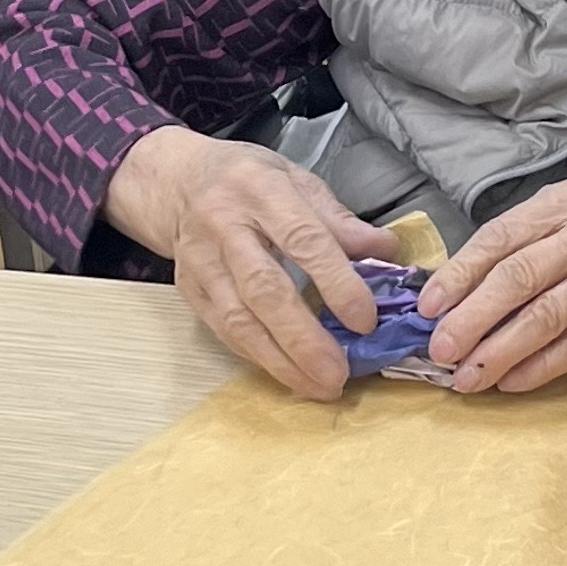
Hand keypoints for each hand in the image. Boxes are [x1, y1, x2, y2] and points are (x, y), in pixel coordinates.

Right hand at [104, 126, 396, 400]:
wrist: (178, 181)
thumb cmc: (250, 179)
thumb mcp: (298, 180)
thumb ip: (340, 220)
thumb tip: (389, 250)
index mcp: (262, 190)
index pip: (303, 240)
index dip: (336, 282)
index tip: (365, 320)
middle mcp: (225, 226)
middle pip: (265, 289)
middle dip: (304, 338)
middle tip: (339, 374)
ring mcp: (201, 261)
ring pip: (238, 318)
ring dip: (280, 360)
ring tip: (318, 385)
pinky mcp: (189, 289)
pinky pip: (223, 330)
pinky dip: (258, 356)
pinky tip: (287, 373)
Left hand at [420, 177, 566, 394]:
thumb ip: (527, 243)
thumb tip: (457, 292)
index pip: (501, 236)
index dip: (459, 274)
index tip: (427, 308)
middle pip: (518, 277)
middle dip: (471, 318)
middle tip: (438, 349)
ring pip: (545, 316)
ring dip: (498, 350)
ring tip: (465, 376)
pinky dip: (541, 366)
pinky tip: (510, 382)